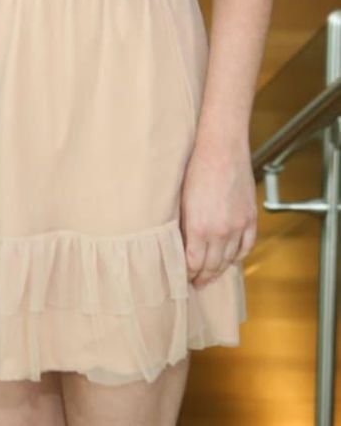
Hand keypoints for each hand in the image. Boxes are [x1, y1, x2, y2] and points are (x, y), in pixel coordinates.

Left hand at [180, 134, 256, 287]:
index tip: (184, 277)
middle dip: (202, 277)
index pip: (193, 263)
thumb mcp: (182, 199)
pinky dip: (238, 257)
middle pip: (211, 266)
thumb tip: (180, 245)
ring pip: (229, 260)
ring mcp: (237, 226)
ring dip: (219, 270)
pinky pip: (246, 247)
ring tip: (211, 276)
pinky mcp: (250, 219)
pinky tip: (231, 260)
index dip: (188, 273)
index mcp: (198, 227)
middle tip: (196, 283)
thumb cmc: (196, 168)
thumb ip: (183, 225)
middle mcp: (220, 232)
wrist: (222, 148)